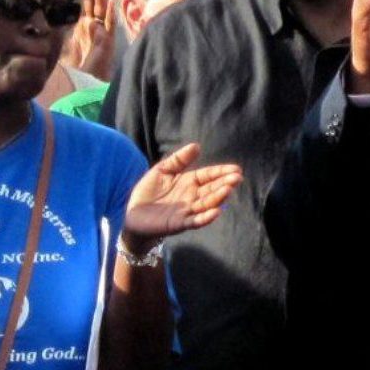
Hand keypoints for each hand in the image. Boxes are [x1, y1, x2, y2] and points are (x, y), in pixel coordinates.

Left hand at [62, 0, 115, 80]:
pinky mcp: (108, 40)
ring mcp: (102, 32)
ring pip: (102, 8)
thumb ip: (58, 34)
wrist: (86, 82)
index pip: (84, 7)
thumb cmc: (75, 67)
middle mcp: (93, 27)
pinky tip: (112, 0)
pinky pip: (110, 23)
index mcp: (83, 28)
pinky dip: (111, 12)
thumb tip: (45, 22)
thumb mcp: (61, 46)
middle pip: (94, 4)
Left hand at [122, 144, 241, 251]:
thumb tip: (196, 145)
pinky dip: (205, 218)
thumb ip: (178, 159)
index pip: (208, 176)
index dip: (221, 172)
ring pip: (206, 204)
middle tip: (237, 178)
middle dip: (224, 184)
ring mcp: (187, 211)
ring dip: (218, 198)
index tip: (236, 169)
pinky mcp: (179, 223)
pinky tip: (216, 212)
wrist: (132, 215)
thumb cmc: (148, 192)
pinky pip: (195, 221)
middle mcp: (192, 197)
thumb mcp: (162, 170)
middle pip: (211, 190)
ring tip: (228, 190)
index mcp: (189, 182)